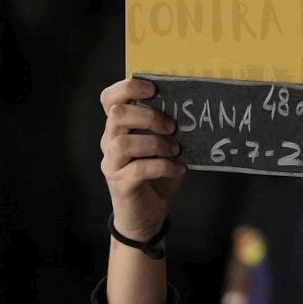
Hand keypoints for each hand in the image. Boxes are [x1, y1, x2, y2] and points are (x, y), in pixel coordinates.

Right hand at [98, 78, 185, 241]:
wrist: (147, 215)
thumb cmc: (158, 175)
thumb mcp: (165, 147)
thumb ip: (168, 128)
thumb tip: (193, 108)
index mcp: (120, 127)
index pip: (110, 98)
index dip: (128, 88)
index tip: (154, 89)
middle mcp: (110, 141)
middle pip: (117, 115)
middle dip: (148, 116)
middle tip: (173, 127)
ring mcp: (112, 163)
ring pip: (123, 143)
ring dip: (156, 143)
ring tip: (176, 150)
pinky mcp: (120, 183)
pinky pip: (138, 169)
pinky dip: (163, 166)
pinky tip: (178, 169)